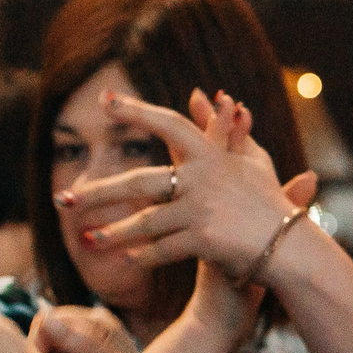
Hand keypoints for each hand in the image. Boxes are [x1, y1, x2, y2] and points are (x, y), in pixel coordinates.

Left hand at [57, 90, 315, 281]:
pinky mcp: (204, 241)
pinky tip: (126, 260)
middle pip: (140, 182)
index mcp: (212, 154)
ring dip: (113, 234)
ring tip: (87, 240)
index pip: (169, 124)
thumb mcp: (250, 159)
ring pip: (145, 222)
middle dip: (99, 193)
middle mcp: (203, 178)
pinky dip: (143, 256)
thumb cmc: (269, 201)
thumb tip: (205, 92)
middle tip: (63, 200)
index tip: (105, 101)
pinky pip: (163, 249)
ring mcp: (202, 210)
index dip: (137, 111)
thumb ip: (224, 128)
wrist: (289, 245)